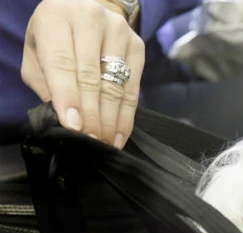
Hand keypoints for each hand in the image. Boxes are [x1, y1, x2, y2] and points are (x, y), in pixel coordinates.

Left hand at [21, 0, 145, 148]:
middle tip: (90, 140)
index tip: (73, 126)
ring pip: (115, 84)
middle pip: (92, 76)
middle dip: (91, 113)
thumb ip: (45, 83)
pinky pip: (133, 88)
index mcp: (56, 16)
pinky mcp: (137, 45)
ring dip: (110, 118)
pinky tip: (119, 134)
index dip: (68, 96)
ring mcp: (118, 31)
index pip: (63, 63)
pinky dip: (126, 115)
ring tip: (104, 141)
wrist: (83, 11)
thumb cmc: (55, 37)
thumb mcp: (36, 52)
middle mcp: (90, 18)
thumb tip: (67, 120)